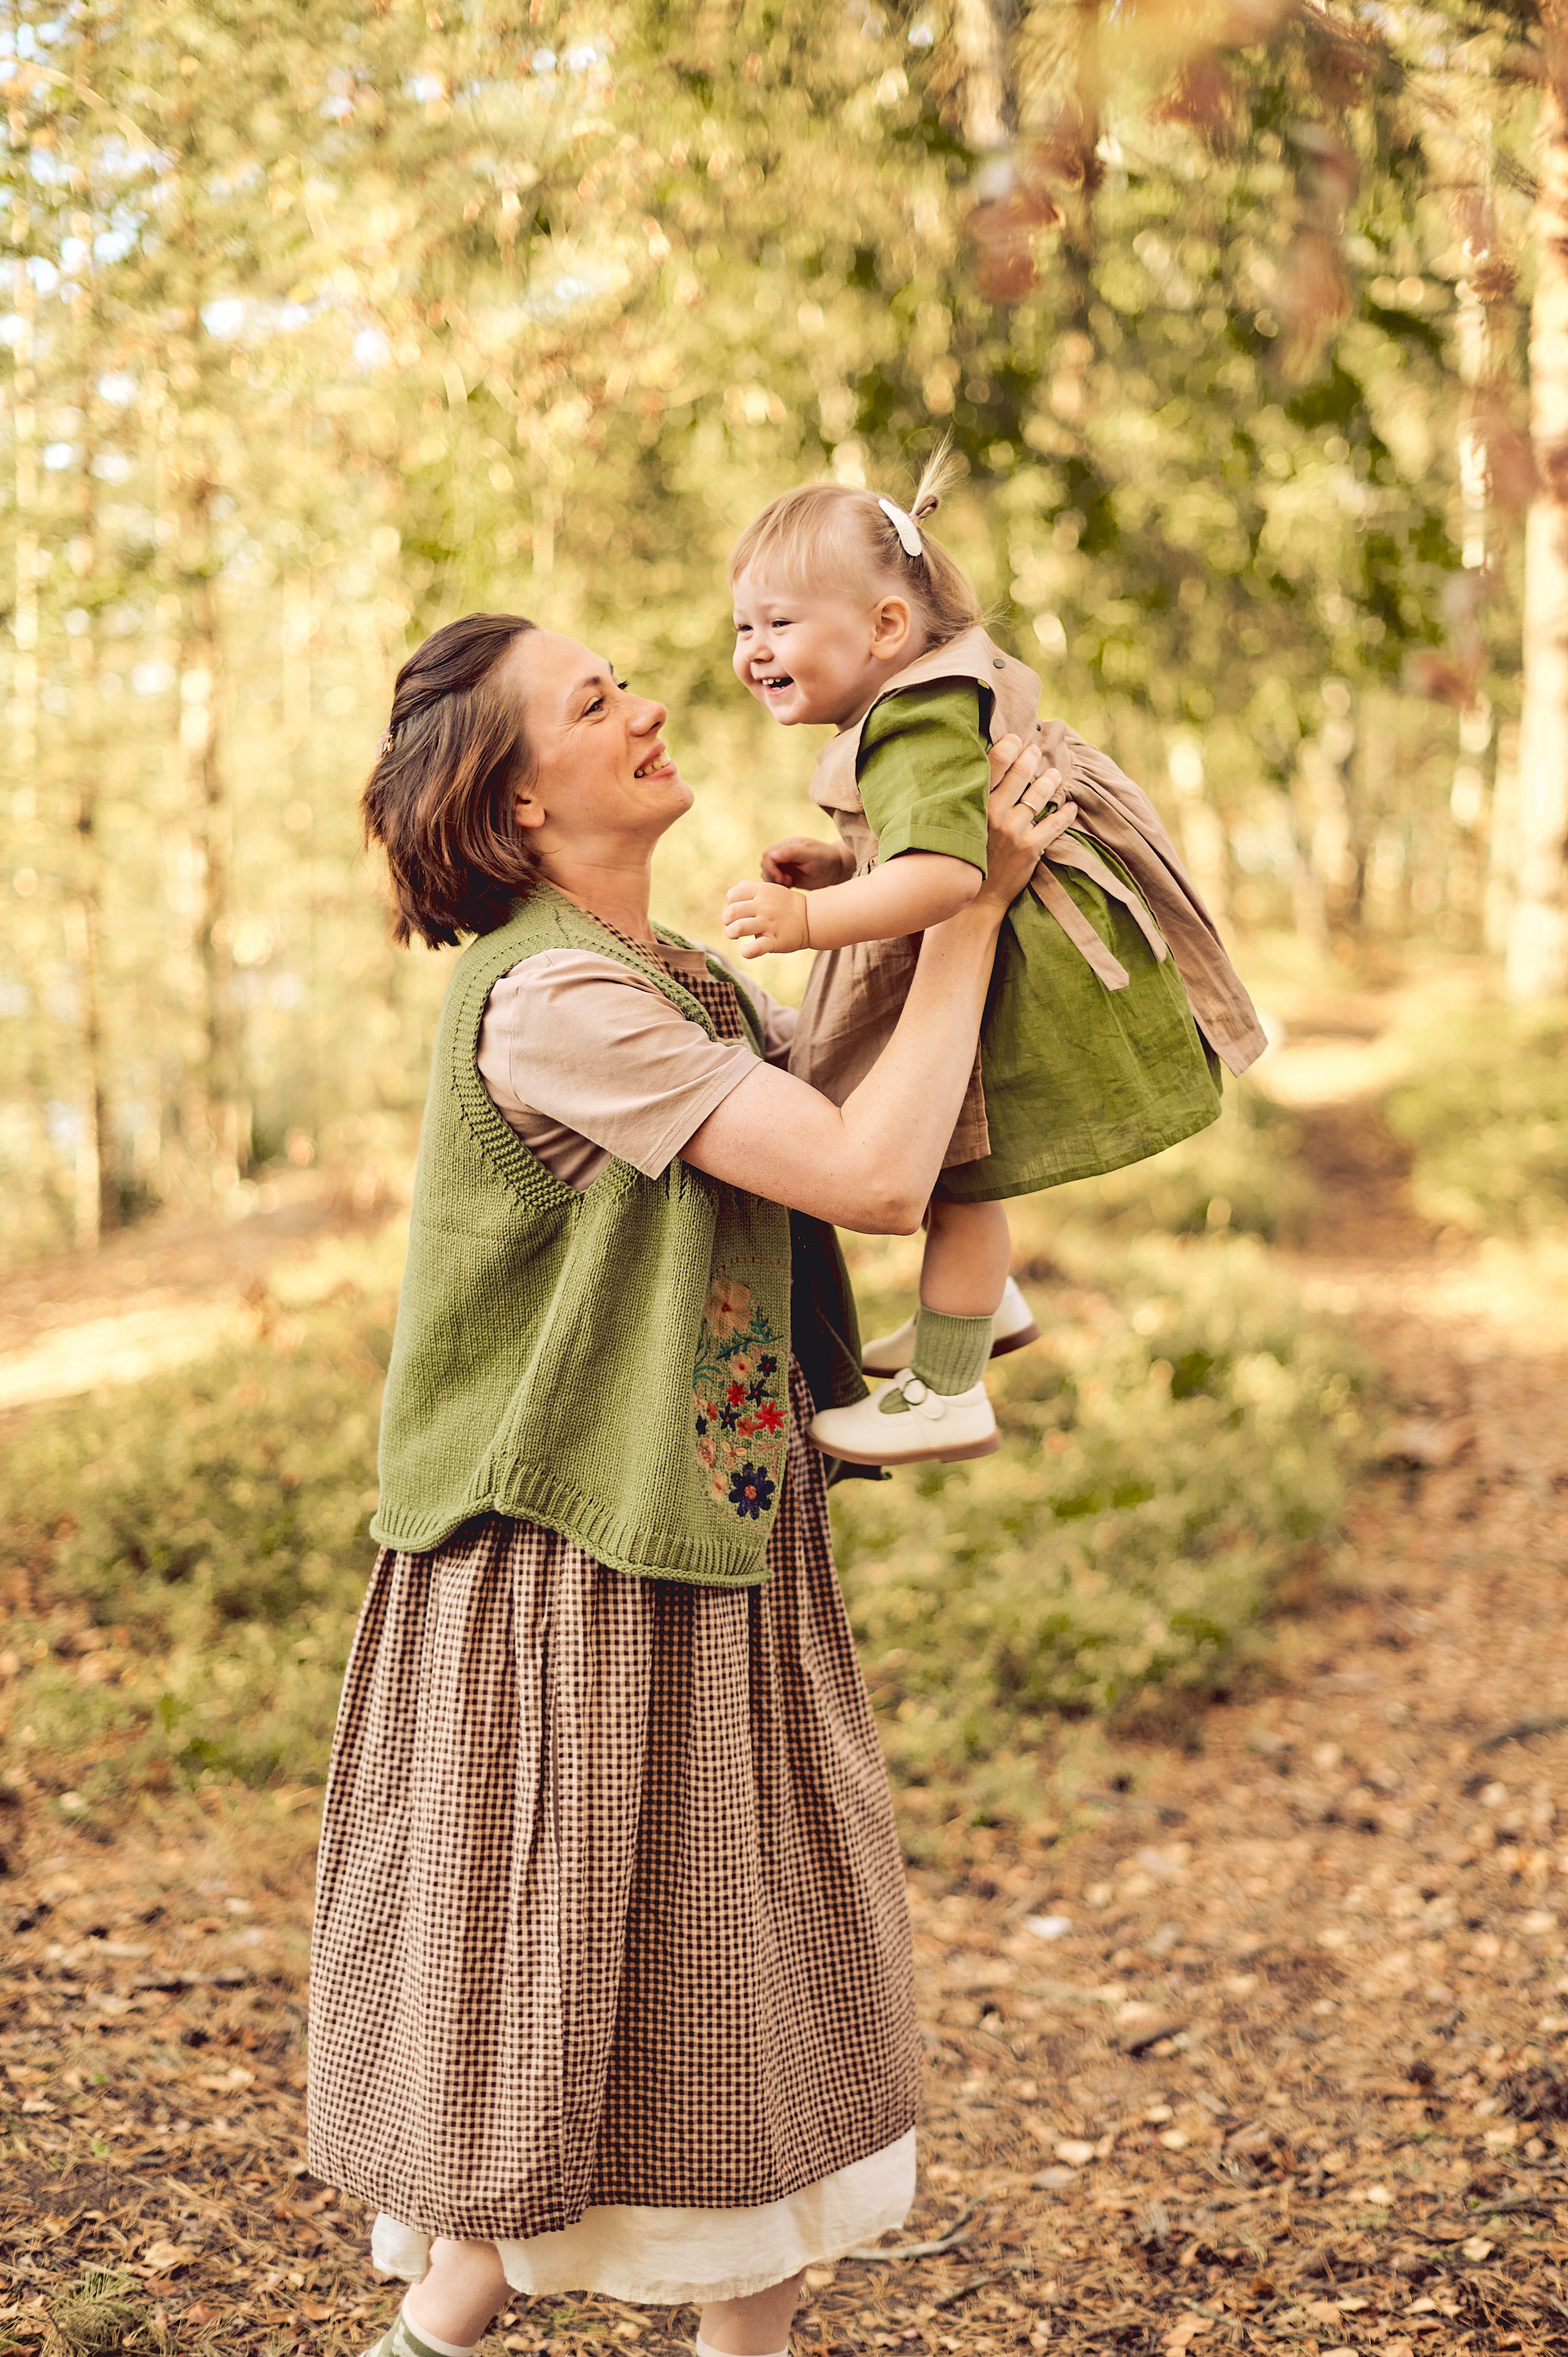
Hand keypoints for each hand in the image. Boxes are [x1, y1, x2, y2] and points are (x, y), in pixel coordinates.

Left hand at [723, 878, 810, 958]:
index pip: (732, 895)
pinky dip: (747, 952)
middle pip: (732, 912)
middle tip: (733, 924)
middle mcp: (764, 906)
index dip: (730, 903)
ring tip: (735, 934)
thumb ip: (749, 889)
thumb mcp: (769, 889)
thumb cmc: (784, 905)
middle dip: (727, 920)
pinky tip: (745, 951)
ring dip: (731, 933)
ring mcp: (769, 924)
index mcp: (761, 892)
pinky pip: (756, 948)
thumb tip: (729, 896)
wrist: (810, 918)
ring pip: (739, 928)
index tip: (738, 910)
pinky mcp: (775, 941)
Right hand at [760, 835, 854, 890]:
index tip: (781, 877)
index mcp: (787, 846)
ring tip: (790, 883)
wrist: (836, 869)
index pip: (767, 855)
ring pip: (767, 874)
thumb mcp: (810, 854)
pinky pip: (774, 882)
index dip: (771, 868)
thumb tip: (771, 855)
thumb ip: (791, 852)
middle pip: (764, 865)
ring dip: (774, 881)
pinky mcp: (787, 876)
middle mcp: (783, 855)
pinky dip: (778, 886)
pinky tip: (791, 887)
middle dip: (772, 875)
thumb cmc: (826, 859)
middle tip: (788, 882)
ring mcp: (784, 866)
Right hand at [972, 732, 1075, 915]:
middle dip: (1030, 759)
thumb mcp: (959, 828)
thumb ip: (968, 804)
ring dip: (1049, 781)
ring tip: (1055, 774)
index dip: (1006, 748)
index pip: (992, 767)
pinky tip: (1071, 807)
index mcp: (974, 807)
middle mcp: (994, 815)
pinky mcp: (1030, 849)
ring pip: (1038, 796)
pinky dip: (1065, 815)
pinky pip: (1054, 826)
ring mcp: (1014, 832)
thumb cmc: (962, 861)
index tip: (1015, 739)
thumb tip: (974, 779)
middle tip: (1036, 750)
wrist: (974, 901)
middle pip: (1018, 776)